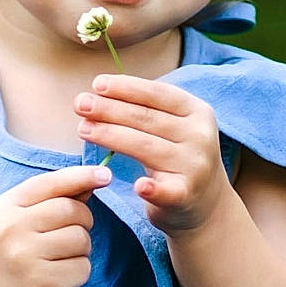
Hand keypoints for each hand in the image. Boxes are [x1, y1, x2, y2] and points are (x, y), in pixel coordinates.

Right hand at [0, 164, 110, 286]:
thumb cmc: (14, 256)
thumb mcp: (22, 222)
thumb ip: (55, 199)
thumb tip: (94, 179)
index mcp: (4, 208)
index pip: (50, 183)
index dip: (81, 176)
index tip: (104, 174)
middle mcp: (11, 229)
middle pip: (72, 211)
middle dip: (82, 222)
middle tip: (67, 238)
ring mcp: (24, 257)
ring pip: (81, 239)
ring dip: (80, 251)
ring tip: (58, 260)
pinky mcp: (41, 283)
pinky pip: (83, 267)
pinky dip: (78, 273)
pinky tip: (58, 279)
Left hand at [74, 76, 230, 234]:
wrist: (206, 202)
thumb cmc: (176, 155)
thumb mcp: (173, 126)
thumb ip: (145, 109)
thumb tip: (99, 93)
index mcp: (197, 111)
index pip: (158, 94)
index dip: (127, 88)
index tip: (96, 84)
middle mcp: (199, 136)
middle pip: (147, 119)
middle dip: (110, 109)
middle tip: (80, 104)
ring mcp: (194, 166)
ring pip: (146, 147)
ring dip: (111, 136)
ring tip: (83, 129)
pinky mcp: (185, 195)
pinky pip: (165, 191)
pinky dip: (152, 188)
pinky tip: (136, 185)